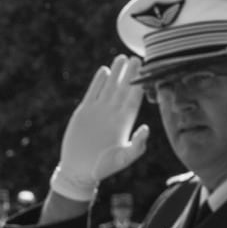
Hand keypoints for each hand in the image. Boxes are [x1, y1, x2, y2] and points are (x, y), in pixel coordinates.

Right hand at [51, 55, 149, 201]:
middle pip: (123, 89)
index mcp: (125, 123)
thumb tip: (147, 128)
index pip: (134, 99)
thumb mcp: (123, 158)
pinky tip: (104, 70)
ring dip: (116, 73)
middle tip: (136, 57)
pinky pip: (93, 92)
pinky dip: (98, 81)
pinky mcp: (85, 111)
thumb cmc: (103, 168)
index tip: (146, 71)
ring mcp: (99, 111)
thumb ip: (137, 145)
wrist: (79, 170)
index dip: (139, 85)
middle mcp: (113, 114)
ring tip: (121, 58)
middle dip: (130, 74)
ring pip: (109, 87)